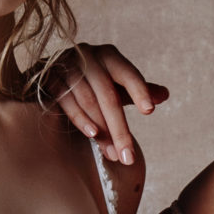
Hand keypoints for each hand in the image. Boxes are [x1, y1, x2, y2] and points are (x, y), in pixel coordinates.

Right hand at [45, 43, 169, 166]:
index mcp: (108, 56)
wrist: (50, 73)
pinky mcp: (49, 77)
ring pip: (88, 101)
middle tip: (130, 157)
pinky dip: (80, 119)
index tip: (149, 111)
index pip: (127, 73)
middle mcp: (88, 55)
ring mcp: (66, 65)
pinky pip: (66, 101)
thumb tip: (165, 94)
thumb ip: (138, 89)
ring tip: (113, 154)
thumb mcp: (116, 84)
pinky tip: (92, 135)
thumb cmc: (90, 82)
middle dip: (120, 129)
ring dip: (102, 131)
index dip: (139, 90)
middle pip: (108, 95)